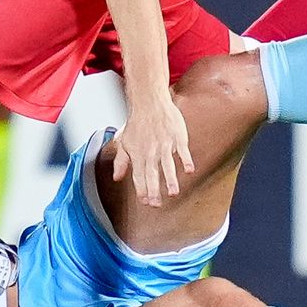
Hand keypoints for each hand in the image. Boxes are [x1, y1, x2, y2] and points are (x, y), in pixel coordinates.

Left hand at [112, 93, 193, 207]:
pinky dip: (186, 160)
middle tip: (157, 204)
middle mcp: (151, 151)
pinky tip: (190, 170)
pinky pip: (182, 150)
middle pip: (152, 173)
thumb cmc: (137, 123)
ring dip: (170, 179)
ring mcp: (165, 144)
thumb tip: (116, 177)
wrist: (149, 102)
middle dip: (154, 189)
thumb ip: (121, 161)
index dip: (142, 189)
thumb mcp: (124, 142)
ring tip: (173, 192)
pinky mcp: (177, 137)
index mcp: (138, 154)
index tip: (145, 201)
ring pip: (167, 164)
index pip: (139, 175)